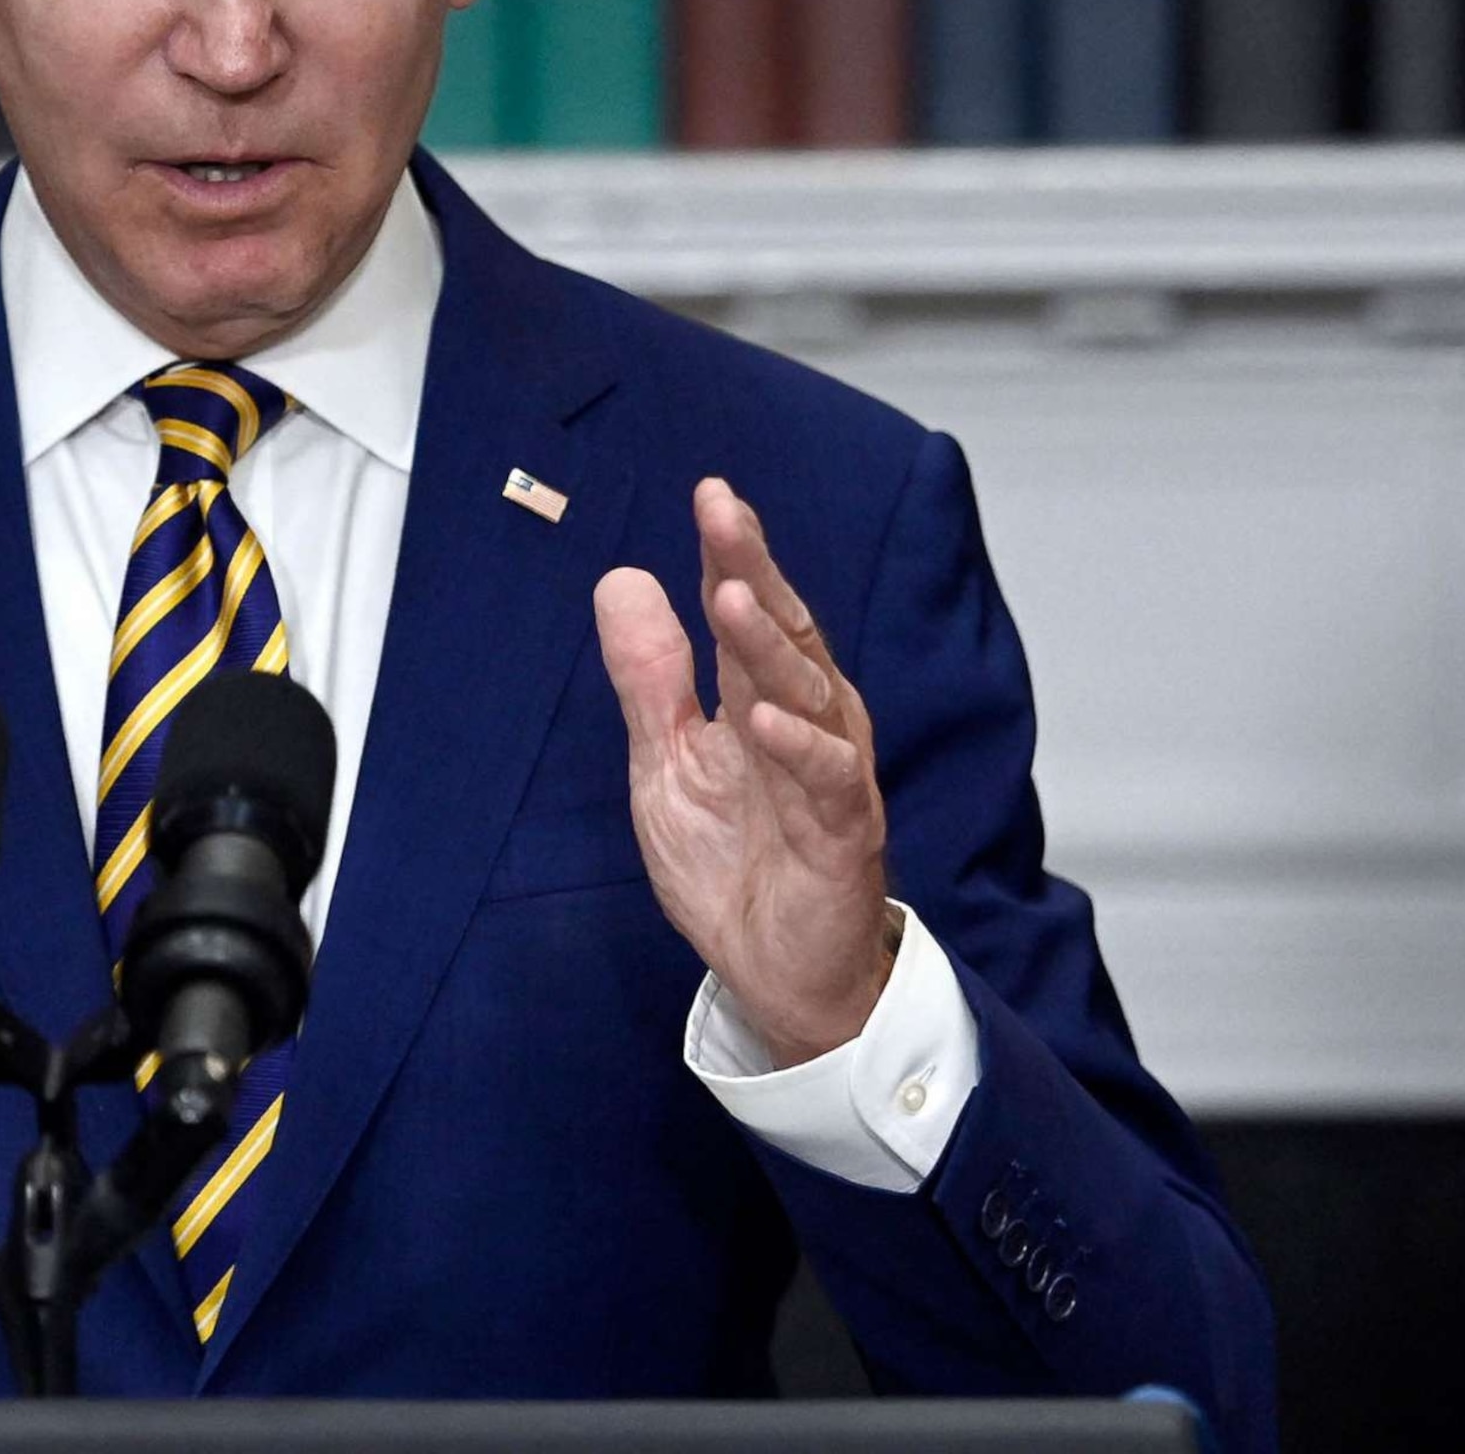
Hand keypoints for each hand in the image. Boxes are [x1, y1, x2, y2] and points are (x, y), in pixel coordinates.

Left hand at [596, 478, 892, 1066]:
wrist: (772, 971)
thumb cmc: (733, 862)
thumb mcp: (664, 762)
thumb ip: (649, 678)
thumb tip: (622, 578)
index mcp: (760, 698)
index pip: (747, 611)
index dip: (730, 554)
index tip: (710, 493)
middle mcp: (805, 721)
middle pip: (783, 632)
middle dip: (753, 570)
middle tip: (723, 510)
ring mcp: (829, 773)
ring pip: (804, 694)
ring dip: (769, 646)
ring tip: (732, 597)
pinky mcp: (842, 834)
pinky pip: (827, 781)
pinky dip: (799, 749)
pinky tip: (765, 720)